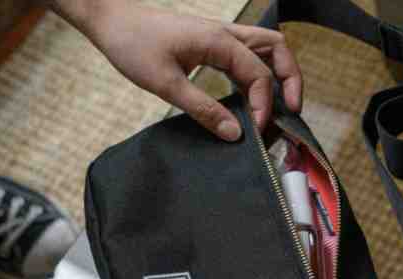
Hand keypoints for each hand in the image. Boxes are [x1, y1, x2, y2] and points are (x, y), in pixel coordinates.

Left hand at [55, 1, 302, 139]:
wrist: (111, 21)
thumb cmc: (133, 46)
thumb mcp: (166, 84)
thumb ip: (203, 110)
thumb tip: (236, 134)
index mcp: (219, 41)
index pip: (259, 74)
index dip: (264, 105)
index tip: (257, 131)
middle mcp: (226, 34)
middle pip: (276, 49)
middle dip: (290, 79)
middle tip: (292, 111)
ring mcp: (220, 36)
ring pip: (264, 49)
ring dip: (276, 75)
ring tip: (277, 108)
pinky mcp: (210, 43)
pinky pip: (245, 56)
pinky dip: (255, 76)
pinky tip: (248, 100)